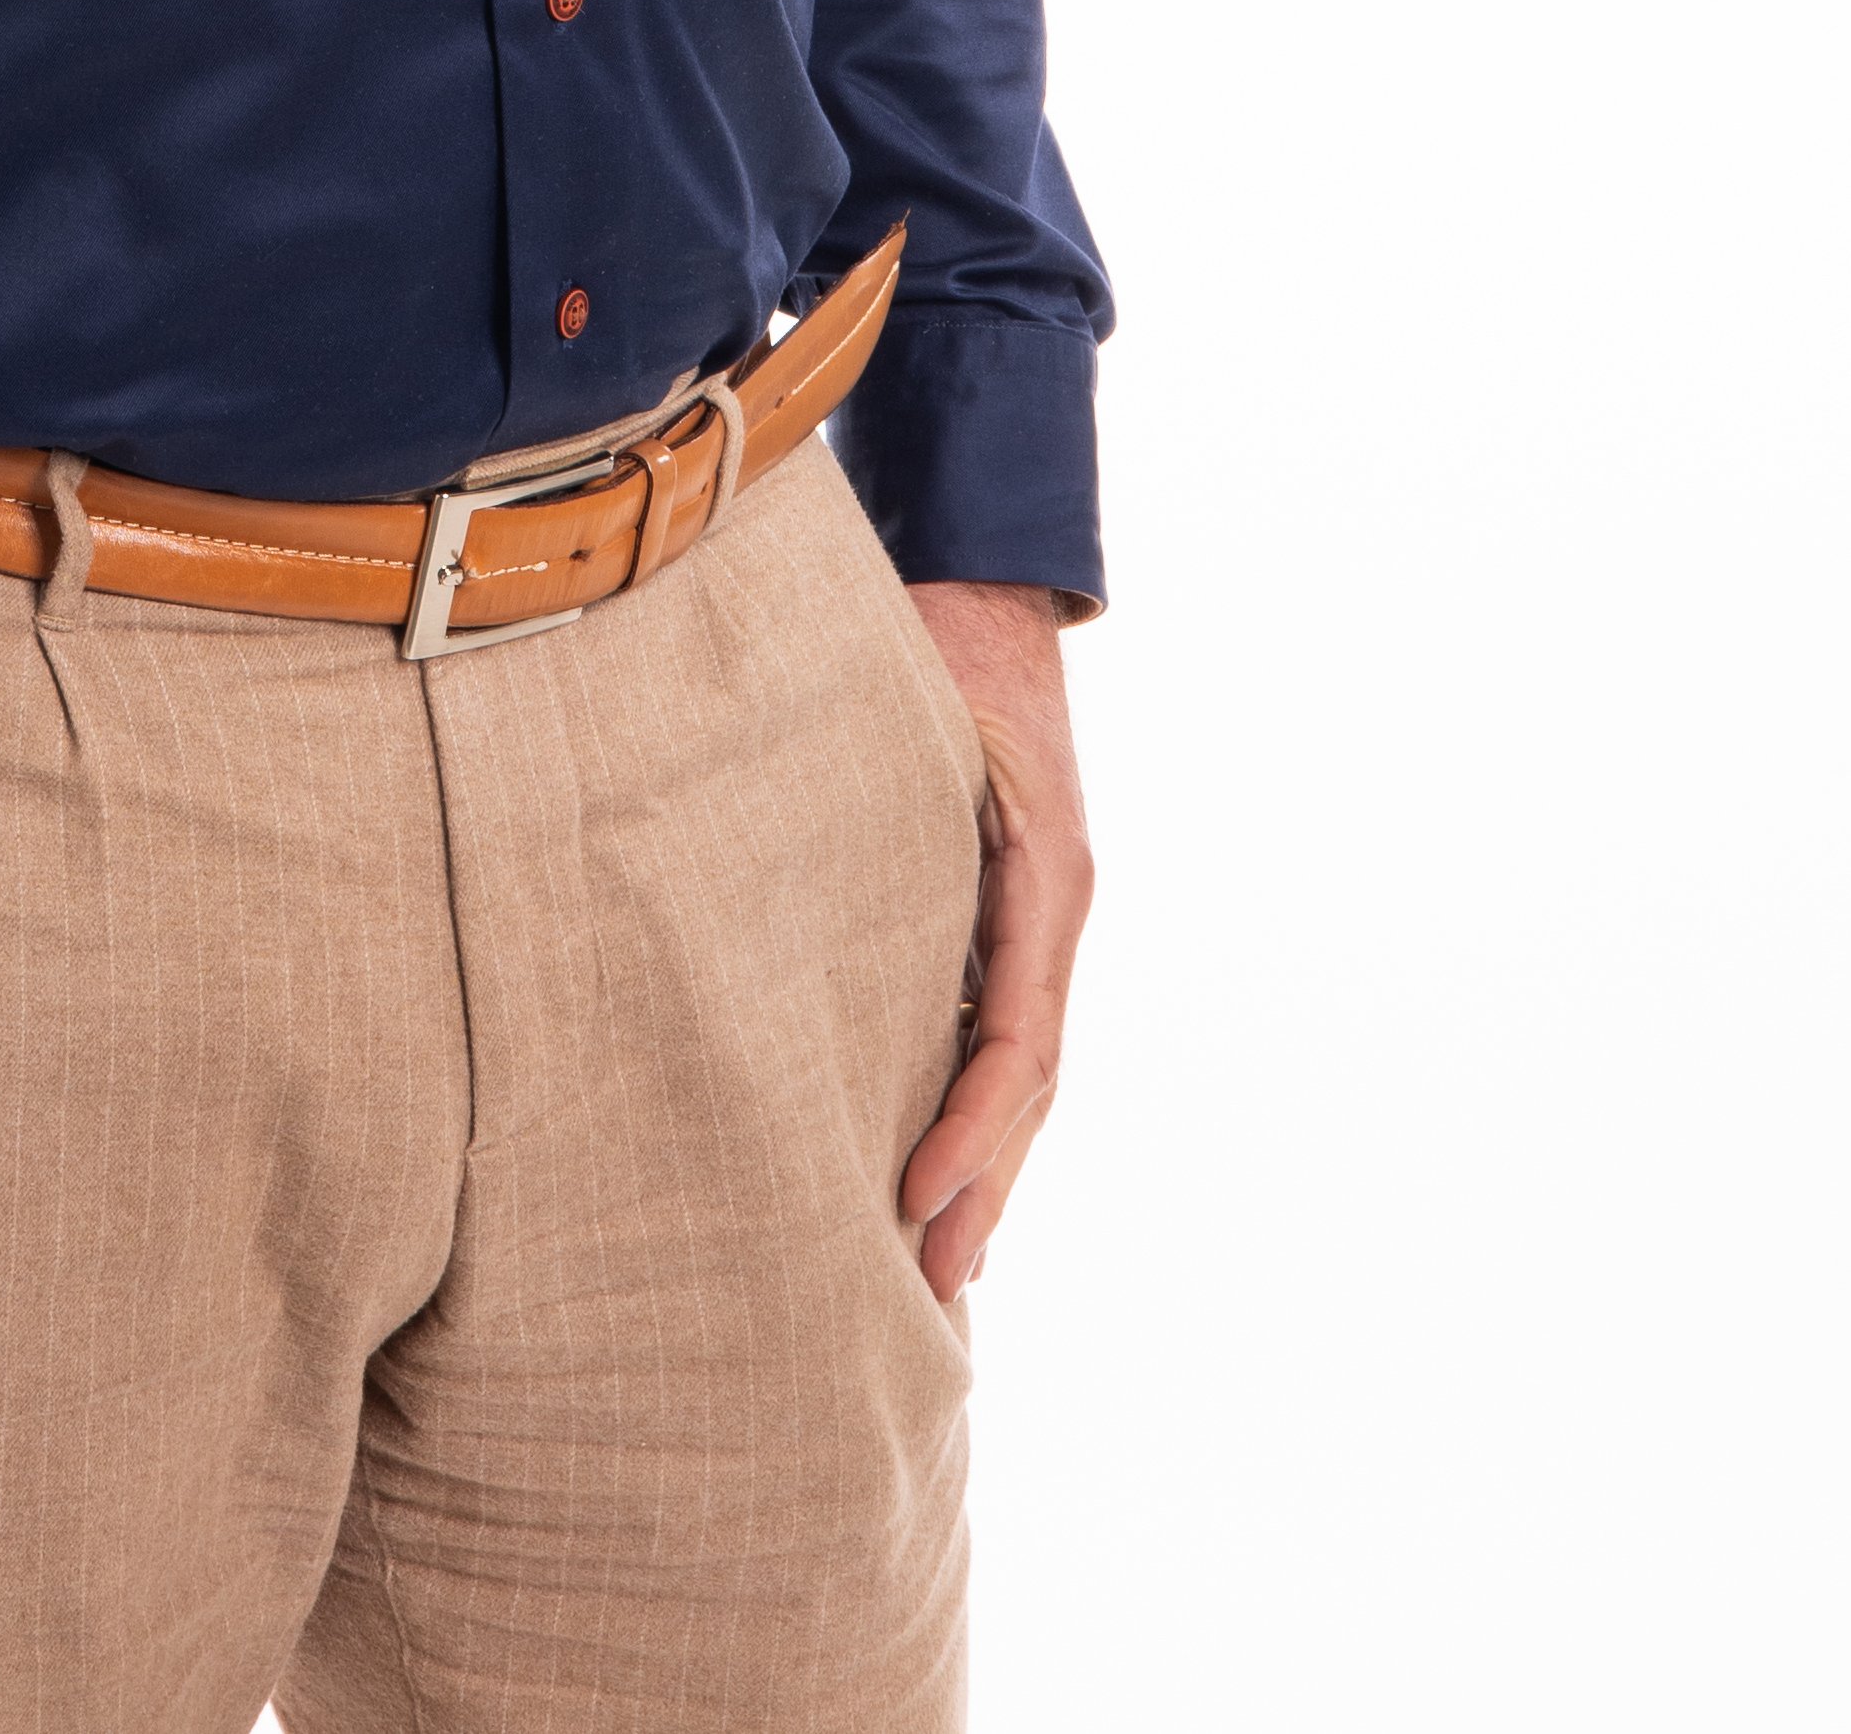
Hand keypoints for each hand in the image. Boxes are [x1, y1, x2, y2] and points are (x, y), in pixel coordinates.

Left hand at [894, 579, 1091, 1304]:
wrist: (987, 566)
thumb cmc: (939, 628)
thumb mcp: (916, 710)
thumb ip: (882, 801)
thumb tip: (795, 900)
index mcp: (1047, 877)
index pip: (1017, 1037)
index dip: (971, 1126)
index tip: (918, 1196)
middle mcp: (1055, 907)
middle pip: (1030, 1079)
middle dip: (985, 1183)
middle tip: (936, 1284)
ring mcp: (1041, 910)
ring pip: (1023, 1066)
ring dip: (990, 1162)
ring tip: (947, 1262)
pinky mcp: (1013, 901)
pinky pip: (1004, 1021)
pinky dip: (982, 1100)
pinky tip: (945, 1158)